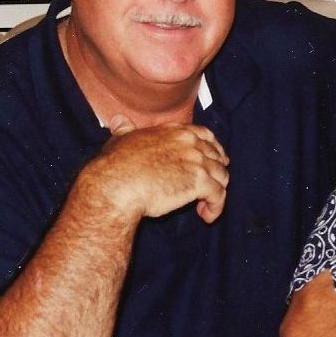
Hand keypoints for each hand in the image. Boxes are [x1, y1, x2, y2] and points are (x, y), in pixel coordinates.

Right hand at [76, 115, 228, 223]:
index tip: (215, 160)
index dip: (213, 149)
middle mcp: (189, 142)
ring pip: (222, 176)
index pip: (205, 135)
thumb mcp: (119, 140)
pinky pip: (219, 195)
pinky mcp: (199, 182)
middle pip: (216, 156)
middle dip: (216, 171)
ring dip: (216, 192)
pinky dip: (216, 207)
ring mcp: (197, 161)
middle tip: (211, 187)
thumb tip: (117, 120)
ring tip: (204, 206)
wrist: (115, 185)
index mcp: (174, 131)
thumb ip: (124, 130)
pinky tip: (207, 216)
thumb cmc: (114, 166)